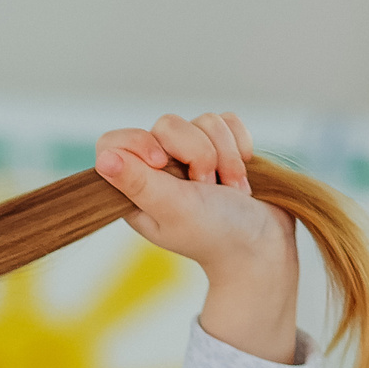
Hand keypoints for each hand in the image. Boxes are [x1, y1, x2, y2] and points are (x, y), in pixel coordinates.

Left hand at [96, 112, 298, 363]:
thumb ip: (139, 183)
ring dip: (226, 156)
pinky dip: (240, 147)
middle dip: (198, 154)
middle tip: (207, 188)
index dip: (138, 143)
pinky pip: (228, 122)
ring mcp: (191, 157)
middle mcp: (159, 171)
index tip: (162, 162)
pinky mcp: (221, 147)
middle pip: (167, 125)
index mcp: (135, 190)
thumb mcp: (172, 209)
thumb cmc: (215, 235)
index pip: (115, 143)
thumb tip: (104, 158)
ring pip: (203, 121)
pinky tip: (242, 176)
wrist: (264, 246)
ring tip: (231, 191)